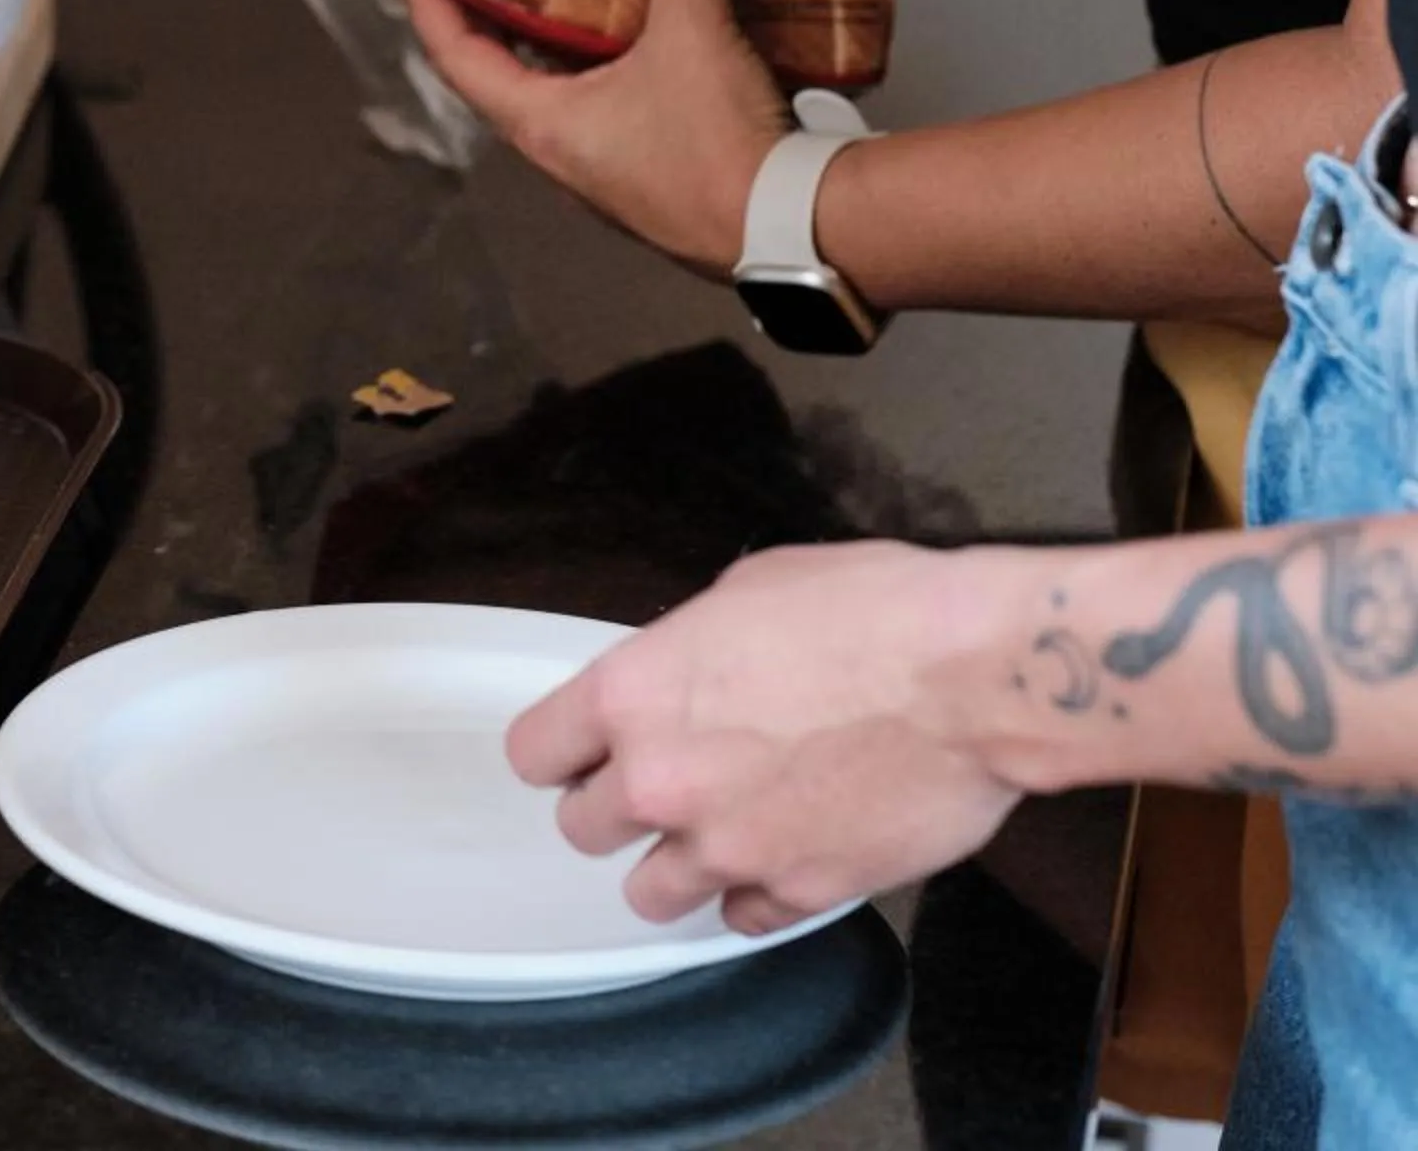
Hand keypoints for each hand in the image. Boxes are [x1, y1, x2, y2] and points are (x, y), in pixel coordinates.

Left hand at [397, 0, 785, 277]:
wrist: (784, 229)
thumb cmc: (713, 140)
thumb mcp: (693, 31)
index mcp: (539, 123)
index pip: (454, 56)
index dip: (428, 1)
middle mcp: (556, 151)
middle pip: (499, 73)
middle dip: (489, 13)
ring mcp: (598, 170)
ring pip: (556, 92)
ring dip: (552, 38)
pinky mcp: (643, 176)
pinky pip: (604, 107)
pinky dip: (603, 63)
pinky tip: (636, 28)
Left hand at [506, 540, 1031, 934]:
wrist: (973, 675)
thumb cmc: (875, 611)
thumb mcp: (749, 590)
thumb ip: (688, 650)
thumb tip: (685, 671)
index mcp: (633, 695)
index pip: (534, 754)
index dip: (561, 751)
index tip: (583, 751)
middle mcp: (662, 780)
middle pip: (582, 828)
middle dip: (616, 807)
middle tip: (662, 786)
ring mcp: (728, 846)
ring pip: (648, 893)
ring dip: (674, 865)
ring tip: (717, 831)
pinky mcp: (797, 890)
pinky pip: (742, 918)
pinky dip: (755, 895)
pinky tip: (780, 856)